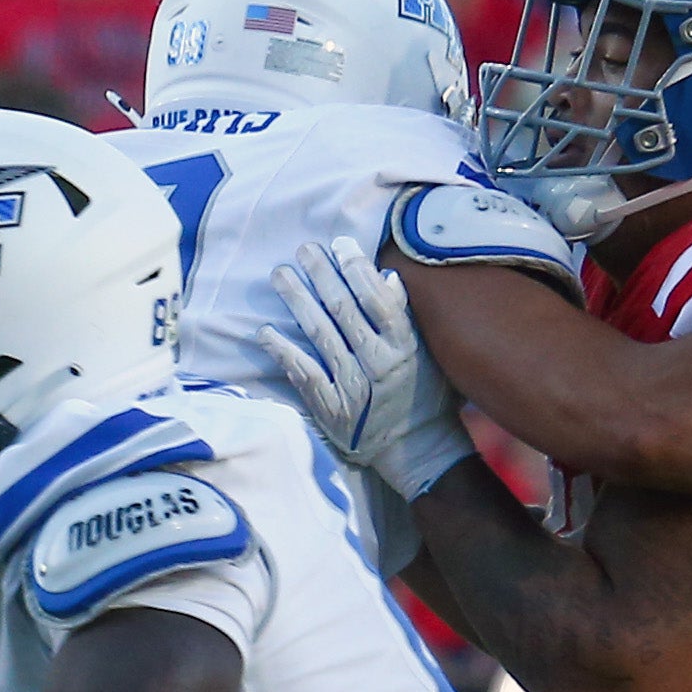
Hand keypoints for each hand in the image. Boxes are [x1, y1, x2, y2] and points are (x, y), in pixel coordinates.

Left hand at [266, 238, 470, 498]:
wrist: (415, 449)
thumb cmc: (424, 395)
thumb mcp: (425, 353)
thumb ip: (404, 318)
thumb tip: (386, 276)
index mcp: (405, 346)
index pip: (377, 300)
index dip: (357, 269)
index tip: (340, 243)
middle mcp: (378, 363)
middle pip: (343, 310)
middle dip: (321, 275)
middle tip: (303, 249)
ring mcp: (352, 385)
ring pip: (319, 333)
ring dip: (297, 300)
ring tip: (281, 274)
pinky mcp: (330, 406)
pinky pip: (302, 371)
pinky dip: (283, 350)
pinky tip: (265, 330)